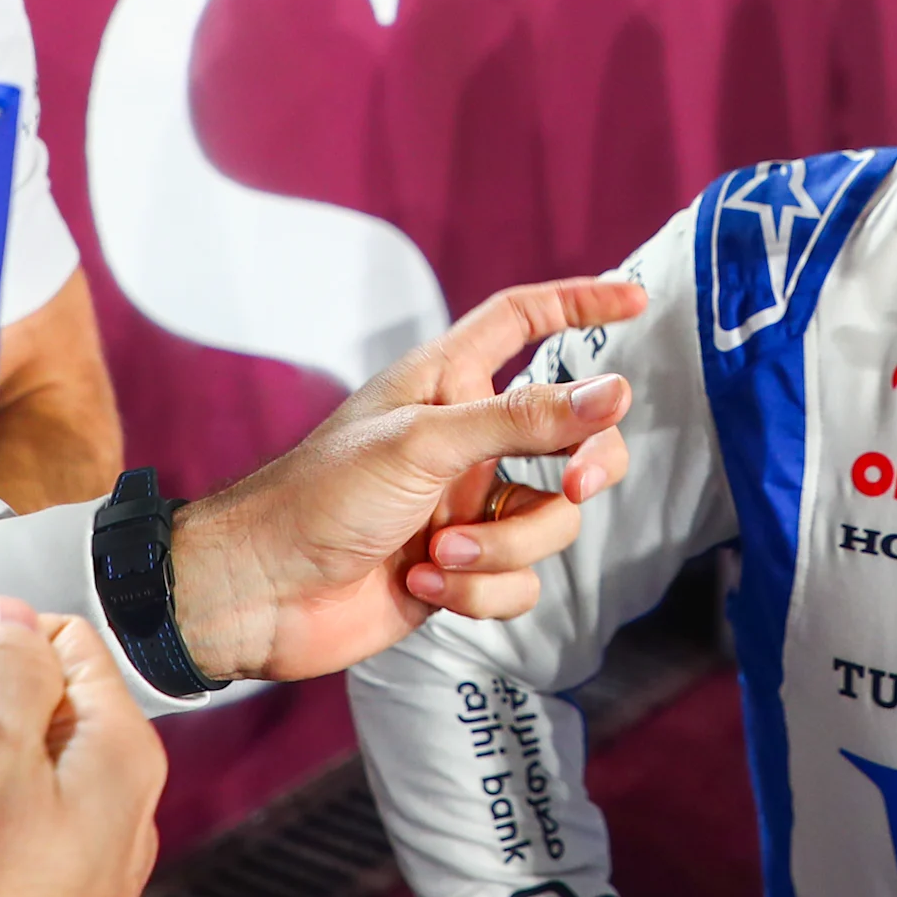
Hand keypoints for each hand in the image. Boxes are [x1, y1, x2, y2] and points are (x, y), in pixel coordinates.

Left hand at [167, 277, 645, 680]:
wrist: (258, 594)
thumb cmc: (319, 497)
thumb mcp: (426, 441)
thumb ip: (524, 417)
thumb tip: (616, 393)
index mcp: (448, 383)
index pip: (526, 320)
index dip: (581, 303)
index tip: (637, 301)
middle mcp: (466, 440)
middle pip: (571, 435)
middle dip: (584, 463)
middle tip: (572, 485)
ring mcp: (467, 506)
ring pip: (550, 521)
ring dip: (501, 546)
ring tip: (436, 551)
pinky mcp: (462, 569)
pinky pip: (520, 580)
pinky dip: (479, 587)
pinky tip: (423, 584)